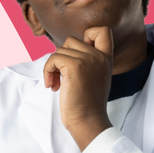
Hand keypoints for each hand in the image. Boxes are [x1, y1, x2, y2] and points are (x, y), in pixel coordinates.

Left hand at [42, 26, 114, 150]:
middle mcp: (99, 56)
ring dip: (53, 67)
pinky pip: (53, 59)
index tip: (79, 55)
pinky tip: (53, 86)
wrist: (87, 121)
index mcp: (106, 59)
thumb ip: (88, 61)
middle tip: (62, 77)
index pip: (103, 30)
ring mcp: (88, 60)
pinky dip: (47, 72)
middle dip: (62, 57)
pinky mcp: (74, 66)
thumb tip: (66, 49)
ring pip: (59, 50)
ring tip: (57, 84)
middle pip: (71, 40)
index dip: (87, 35)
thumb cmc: (87, 104)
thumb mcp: (94, 77)